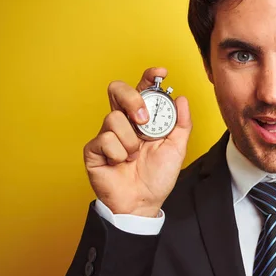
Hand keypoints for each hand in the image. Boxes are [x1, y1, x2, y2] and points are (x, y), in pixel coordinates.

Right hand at [83, 67, 191, 216]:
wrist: (143, 203)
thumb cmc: (157, 177)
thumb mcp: (177, 149)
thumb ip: (182, 124)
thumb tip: (181, 98)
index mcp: (143, 119)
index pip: (142, 89)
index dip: (149, 77)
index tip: (161, 72)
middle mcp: (124, 122)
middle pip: (117, 89)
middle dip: (132, 99)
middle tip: (144, 120)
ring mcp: (107, 134)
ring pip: (114, 118)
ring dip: (130, 141)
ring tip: (134, 157)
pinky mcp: (93, 149)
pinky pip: (105, 140)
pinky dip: (119, 154)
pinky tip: (121, 164)